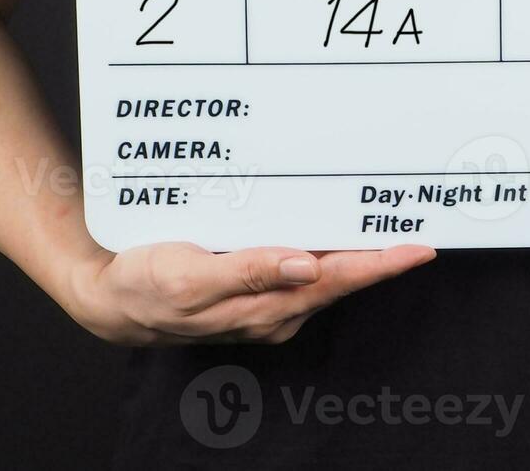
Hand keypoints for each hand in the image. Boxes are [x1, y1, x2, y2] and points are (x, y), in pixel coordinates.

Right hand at [60, 242, 433, 345]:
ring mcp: (267, 299)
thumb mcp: (188, 278)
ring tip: (394, 220)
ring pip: (326, 270)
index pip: (339, 281)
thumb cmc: (144, 287)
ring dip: (358, 249)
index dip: (383, 263)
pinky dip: (325, 245)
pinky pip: (302, 264)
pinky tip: (335, 224)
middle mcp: (276, 308)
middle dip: (384, 254)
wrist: (107, 296)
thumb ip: (249, 272)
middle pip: (342, 276)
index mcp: (266, 308)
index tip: (422, 247)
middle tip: (423, 222)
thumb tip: (307, 266)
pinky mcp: (255, 285)